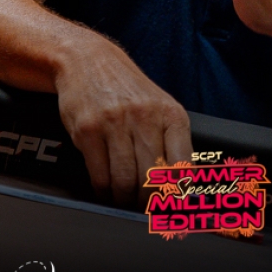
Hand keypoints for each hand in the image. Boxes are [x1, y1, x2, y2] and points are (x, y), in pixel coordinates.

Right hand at [54, 44, 191, 205]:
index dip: (177, 195)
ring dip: (123, 199)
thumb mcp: (160, 107)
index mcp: (171, 115)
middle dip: (148, 203)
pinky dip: (103, 191)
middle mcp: (146, 117)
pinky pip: (99, 175)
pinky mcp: (88, 130)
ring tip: (123, 200)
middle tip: (144, 211)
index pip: (183, 166)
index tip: (172, 209)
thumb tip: (182, 186)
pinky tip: (105, 189)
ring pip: (125, 181)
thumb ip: (172, 143)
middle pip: (152, 179)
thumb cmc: (127, 90)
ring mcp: (116, 123)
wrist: (88, 60)